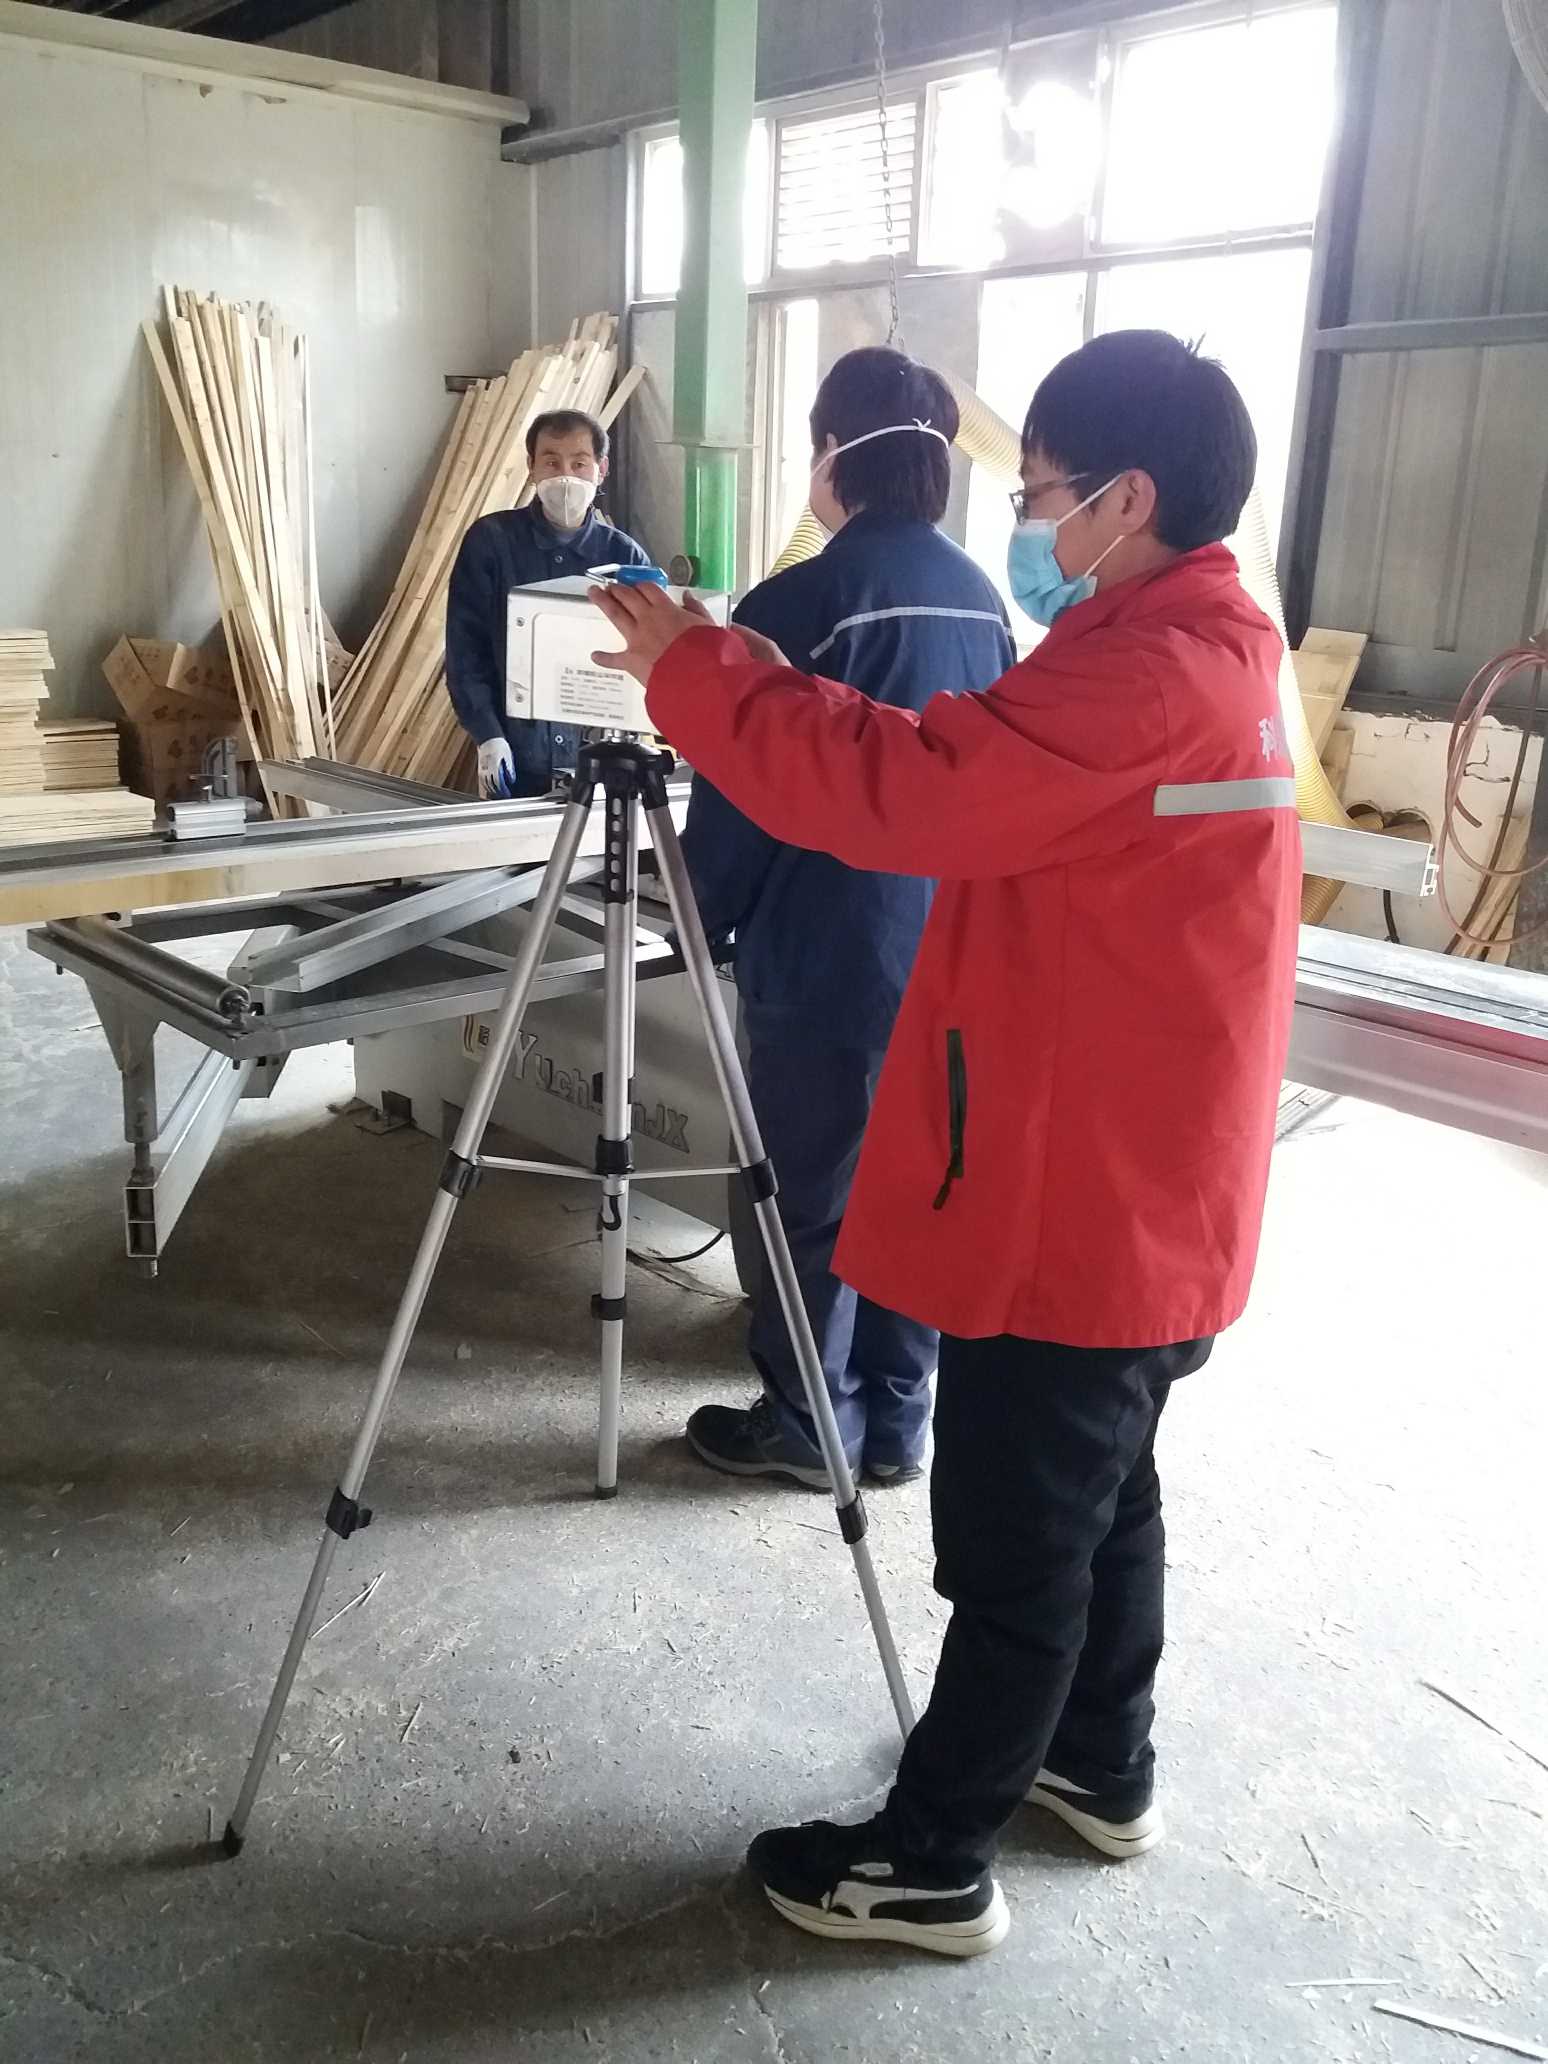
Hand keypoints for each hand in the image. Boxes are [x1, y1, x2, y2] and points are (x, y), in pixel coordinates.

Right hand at [476, 737, 515, 798]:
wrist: (488, 738)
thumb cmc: (499, 745)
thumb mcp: (508, 756)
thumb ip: (510, 769)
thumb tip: (512, 780)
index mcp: (494, 766)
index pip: (498, 782)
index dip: (503, 790)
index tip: (507, 794)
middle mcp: (486, 769)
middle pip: (491, 785)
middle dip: (498, 792)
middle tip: (504, 796)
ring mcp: (482, 769)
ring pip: (486, 784)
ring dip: (492, 791)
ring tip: (498, 794)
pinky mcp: (480, 768)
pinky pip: (482, 781)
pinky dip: (486, 787)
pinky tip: (490, 789)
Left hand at [591, 585, 791, 681]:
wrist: (697, 678)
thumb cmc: (708, 651)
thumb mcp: (709, 625)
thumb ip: (696, 609)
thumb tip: (687, 596)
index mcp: (666, 609)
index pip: (649, 589)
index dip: (640, 585)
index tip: (635, 583)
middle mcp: (648, 619)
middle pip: (628, 597)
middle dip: (618, 589)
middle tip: (610, 586)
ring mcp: (636, 639)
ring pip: (616, 615)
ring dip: (604, 603)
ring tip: (594, 593)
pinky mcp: (631, 660)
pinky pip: (614, 659)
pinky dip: (604, 658)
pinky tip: (595, 656)